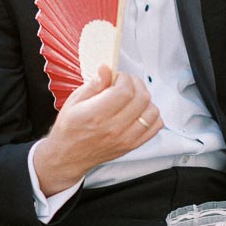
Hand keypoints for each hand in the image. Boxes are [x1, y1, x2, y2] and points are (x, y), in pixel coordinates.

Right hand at [33, 65, 161, 196]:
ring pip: (152, 111)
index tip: (117, 77)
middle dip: (136, 83)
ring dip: (145, 99)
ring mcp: (126, 138)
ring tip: (132, 97)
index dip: (124, 78)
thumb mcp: (74, 101)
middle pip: (141, 98)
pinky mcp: (133, 145)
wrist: (69, 155)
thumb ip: (93, 84)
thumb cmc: (70, 128)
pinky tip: (138, 110)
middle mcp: (114, 128)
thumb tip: (106, 69)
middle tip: (125, 83)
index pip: (124, 91)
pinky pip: (155, 126)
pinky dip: (151, 115)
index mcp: (97, 115)